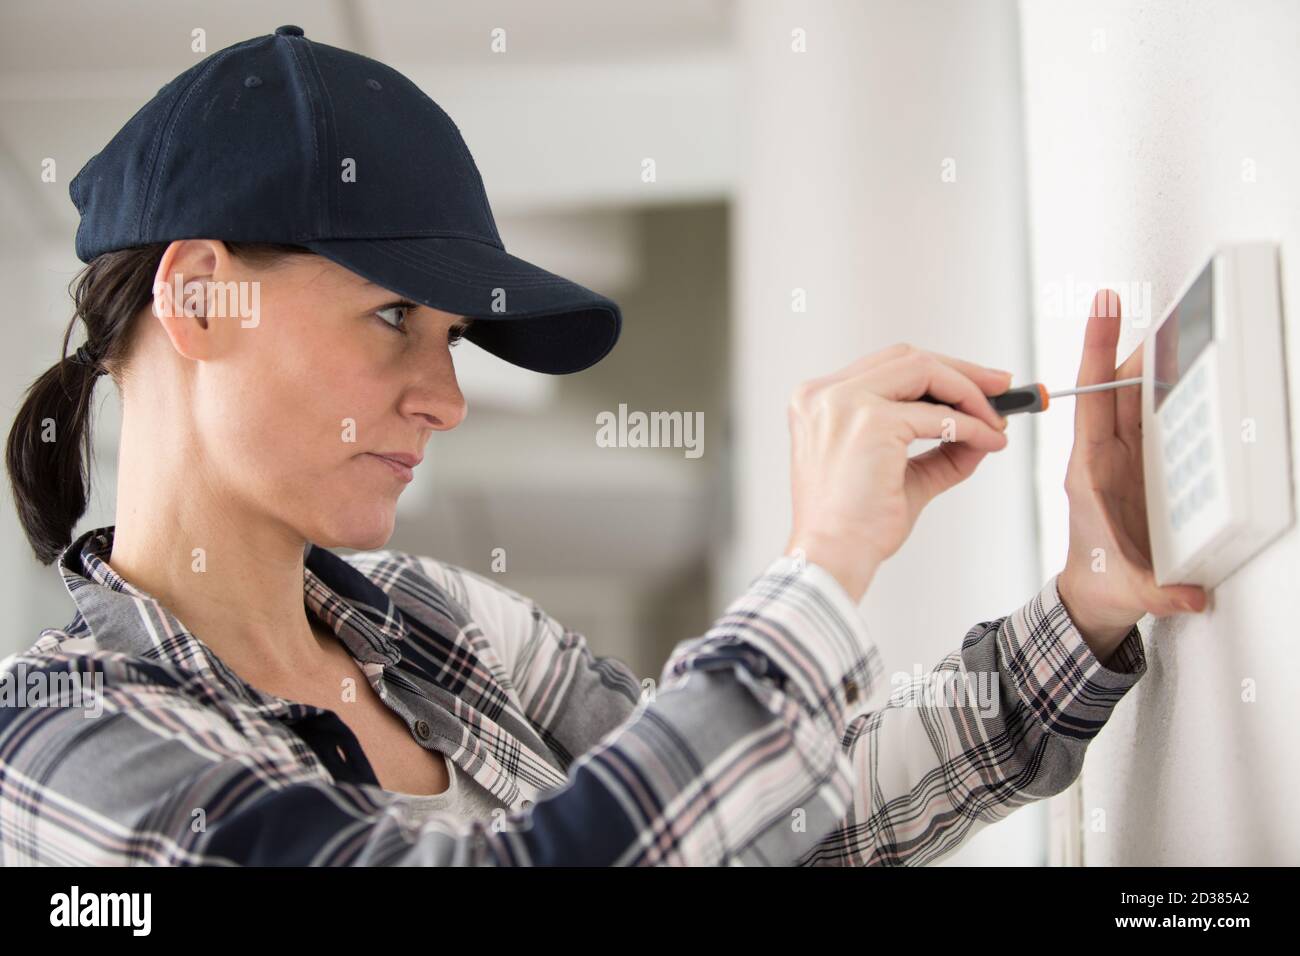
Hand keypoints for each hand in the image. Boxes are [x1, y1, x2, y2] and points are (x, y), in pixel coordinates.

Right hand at [785, 343, 1010, 601]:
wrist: (832, 558)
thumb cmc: (855, 525)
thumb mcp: (900, 474)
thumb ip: (939, 449)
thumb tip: (984, 430)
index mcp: (818, 402)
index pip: (886, 367)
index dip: (937, 370)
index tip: (975, 383)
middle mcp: (825, 394)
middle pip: (906, 357)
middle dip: (962, 371)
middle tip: (1003, 388)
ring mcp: (845, 403)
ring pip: (924, 370)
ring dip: (970, 393)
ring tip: (996, 421)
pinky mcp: (871, 422)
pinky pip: (939, 415)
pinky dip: (972, 426)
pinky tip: (988, 441)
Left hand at [1058, 289, 1207, 664]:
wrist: (1093, 597)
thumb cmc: (1103, 585)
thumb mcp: (1131, 590)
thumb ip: (1160, 591)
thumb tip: (1190, 593)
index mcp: (1090, 473)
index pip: (1093, 400)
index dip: (1098, 353)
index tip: (1102, 308)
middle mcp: (1102, 456)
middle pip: (1114, 387)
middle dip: (1127, 344)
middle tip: (1140, 304)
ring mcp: (1121, 457)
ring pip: (1132, 396)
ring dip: (1148, 362)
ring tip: (1168, 325)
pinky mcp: (1139, 464)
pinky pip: (1147, 415)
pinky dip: (1162, 389)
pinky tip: (1180, 369)